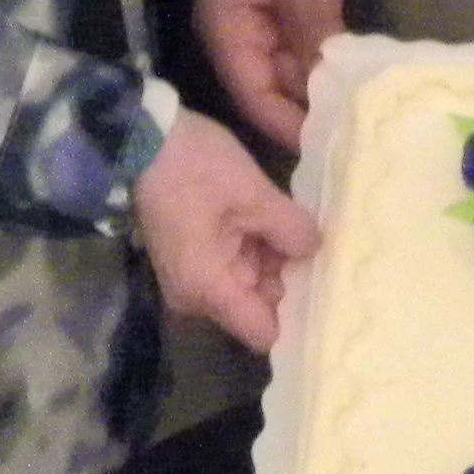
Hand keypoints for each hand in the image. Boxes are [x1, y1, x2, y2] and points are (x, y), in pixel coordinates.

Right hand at [130, 112, 320, 350]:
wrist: (141, 140)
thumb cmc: (194, 167)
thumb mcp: (253, 193)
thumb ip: (290, 228)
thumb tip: (316, 249)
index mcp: (209, 288)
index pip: (263, 333)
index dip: (298, 318)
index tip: (332, 292)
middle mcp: (198, 296)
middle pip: (260, 305)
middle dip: (292, 279)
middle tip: (330, 250)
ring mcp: (194, 278)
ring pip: (251, 283)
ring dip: (277, 259)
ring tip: (308, 229)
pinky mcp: (194, 259)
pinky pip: (236, 265)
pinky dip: (259, 248)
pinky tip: (285, 222)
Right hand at [196, 0, 349, 148]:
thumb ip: (309, 17)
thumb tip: (325, 76)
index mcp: (225, 26)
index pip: (250, 91)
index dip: (284, 122)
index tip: (324, 145)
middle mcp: (241, 41)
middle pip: (272, 96)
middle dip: (309, 120)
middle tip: (355, 146)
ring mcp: (268, 38)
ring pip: (295, 86)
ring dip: (325, 103)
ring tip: (365, 130)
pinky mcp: (294, 32)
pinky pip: (311, 66)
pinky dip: (334, 81)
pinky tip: (364, 99)